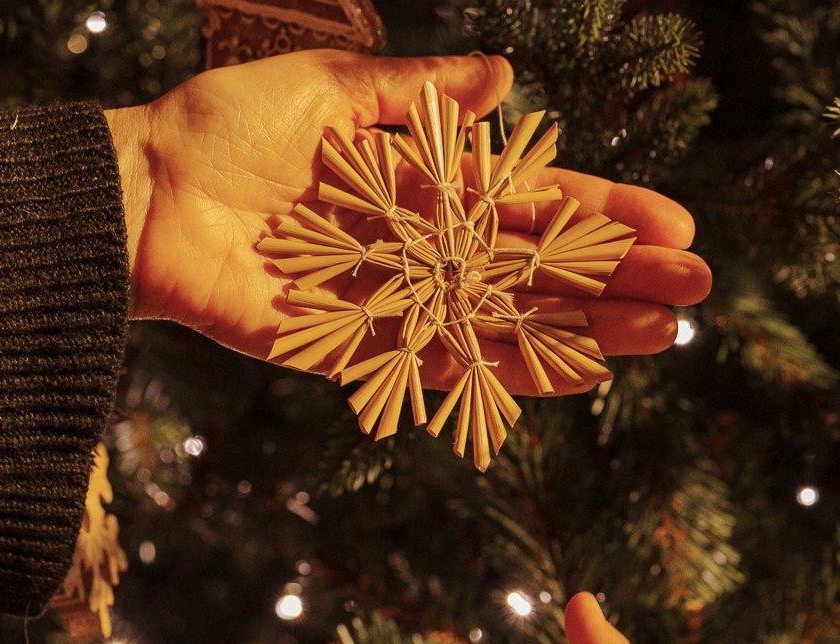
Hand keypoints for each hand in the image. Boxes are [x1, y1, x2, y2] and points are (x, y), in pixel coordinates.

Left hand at [105, 51, 711, 396]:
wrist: (142, 195)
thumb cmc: (224, 130)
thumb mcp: (329, 87)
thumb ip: (419, 92)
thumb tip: (509, 74)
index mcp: (421, 185)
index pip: (533, 204)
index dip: (602, 216)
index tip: (673, 225)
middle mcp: (420, 248)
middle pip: (536, 270)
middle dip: (617, 281)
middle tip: (697, 292)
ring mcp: (395, 303)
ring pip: (508, 323)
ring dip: (585, 331)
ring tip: (661, 337)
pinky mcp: (357, 349)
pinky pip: (443, 365)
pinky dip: (507, 372)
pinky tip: (575, 372)